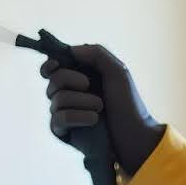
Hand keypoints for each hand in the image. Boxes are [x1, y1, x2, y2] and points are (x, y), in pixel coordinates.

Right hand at [41, 45, 165, 174]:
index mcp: (80, 76)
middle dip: (70, 79)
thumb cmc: (128, 104)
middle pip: (53, 80)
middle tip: (88, 84)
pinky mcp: (63, 131)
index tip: (56, 64)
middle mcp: (70, 93)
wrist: (134, 135)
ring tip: (100, 108)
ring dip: (81, 100)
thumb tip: (70, 49)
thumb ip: (96, 53)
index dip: (50, 64)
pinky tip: (93, 120)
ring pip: (57, 99)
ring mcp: (65, 112)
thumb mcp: (117, 71)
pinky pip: (58, 118)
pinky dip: (77, 116)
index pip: (53, 67)